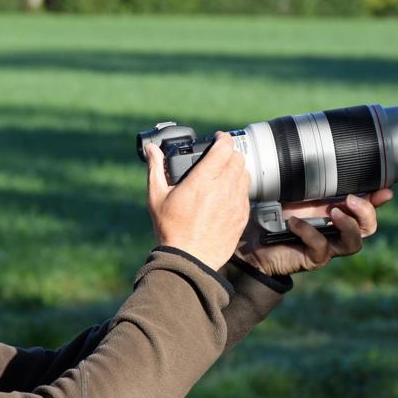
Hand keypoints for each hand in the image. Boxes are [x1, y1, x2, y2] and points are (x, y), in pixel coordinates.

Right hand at [146, 132, 250, 270]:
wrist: (189, 260)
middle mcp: (222, 189)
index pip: (223, 147)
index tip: (217, 138)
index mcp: (202, 181)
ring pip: (245, 174)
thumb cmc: (171, 230)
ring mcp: (235, 203)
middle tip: (219, 157)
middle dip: (229, 153)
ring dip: (236, 170)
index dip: (222, 138)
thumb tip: (151, 150)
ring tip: (224, 175)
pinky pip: (246, 194)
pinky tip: (227, 194)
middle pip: (238, 157)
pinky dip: (239, 189)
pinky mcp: (241, 216)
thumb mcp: (156, 197)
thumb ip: (155, 169)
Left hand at [237, 189, 393, 276]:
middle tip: (350, 199)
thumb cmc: (271, 214)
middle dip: (366, 212)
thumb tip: (313, 154)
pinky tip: (293, 223)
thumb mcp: (290, 193)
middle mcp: (335, 230)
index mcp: (335, 212)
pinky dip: (309, 232)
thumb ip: (305, 180)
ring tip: (332, 212)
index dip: (378, 200)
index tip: (386, 190)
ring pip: (354, 243)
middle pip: (367, 227)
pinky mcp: (313, 259)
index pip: (365, 208)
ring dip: (347, 226)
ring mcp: (327, 246)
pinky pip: (321, 247)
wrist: (252, 242)